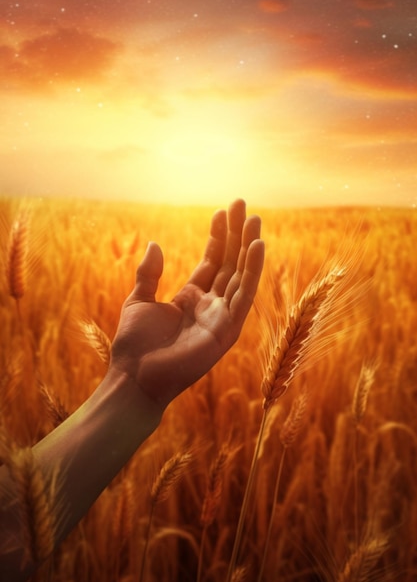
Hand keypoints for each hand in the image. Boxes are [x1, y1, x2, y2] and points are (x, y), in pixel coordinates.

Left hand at [111, 199, 263, 409]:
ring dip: (248, 248)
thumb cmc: (134, 345)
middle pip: (229, 264)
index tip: (222, 211)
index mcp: (191, 298)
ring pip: (240, 276)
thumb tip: (155, 244)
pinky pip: (244, 296)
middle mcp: (211, 306)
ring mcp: (221, 318)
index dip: (218, 237)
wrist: (134, 376)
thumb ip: (149, 274)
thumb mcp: (139, 300)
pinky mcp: (227, 330)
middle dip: (236, 235)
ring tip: (254, 219)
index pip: (211, 262)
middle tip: (243, 206)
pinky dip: (252, 271)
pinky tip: (257, 246)